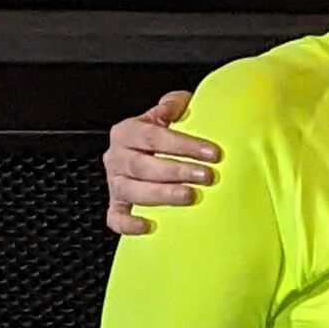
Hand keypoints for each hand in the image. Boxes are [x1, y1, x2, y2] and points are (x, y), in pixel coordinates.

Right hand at [107, 90, 220, 236]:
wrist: (146, 156)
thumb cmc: (160, 137)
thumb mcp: (166, 115)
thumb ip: (173, 105)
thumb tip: (181, 102)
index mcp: (127, 132)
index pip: (154, 136)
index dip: (184, 144)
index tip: (212, 153)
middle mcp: (117, 158)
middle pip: (144, 165)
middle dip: (177, 171)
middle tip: (206, 176)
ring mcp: (116, 183)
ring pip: (133, 191)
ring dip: (163, 194)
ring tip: (190, 195)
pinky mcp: (117, 205)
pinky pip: (116, 217)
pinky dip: (128, 224)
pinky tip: (148, 225)